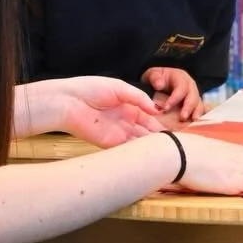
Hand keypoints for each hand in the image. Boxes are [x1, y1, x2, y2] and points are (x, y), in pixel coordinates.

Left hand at [48, 76, 164, 146]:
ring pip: (139, 142)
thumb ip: (139, 98)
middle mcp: (125, 120)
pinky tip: (150, 154)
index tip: (174, 130)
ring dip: (150, 146)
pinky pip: (126, 149)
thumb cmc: (91, 89)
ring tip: (166, 151)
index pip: (149, 117)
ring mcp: (118, 133)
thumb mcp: (120, 88)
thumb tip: (157, 109)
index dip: (160, 123)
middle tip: (174, 144)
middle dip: (158, 137)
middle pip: (146, 131)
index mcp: (128, 106)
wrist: (68, 102)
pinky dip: (138, 152)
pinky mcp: (109, 143)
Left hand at [143, 66, 204, 121]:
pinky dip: (197, 118)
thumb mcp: (153, 75)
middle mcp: (190, 86)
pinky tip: (193, 125)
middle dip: (189, 107)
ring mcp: (194, 96)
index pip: (181, 88)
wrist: (161, 82)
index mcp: (181, 77)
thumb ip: (155, 78)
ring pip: (199, 104)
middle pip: (193, 96)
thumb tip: (159, 85)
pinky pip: (199, 112)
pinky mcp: (194, 106)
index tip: (166, 108)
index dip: (175, 98)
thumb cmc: (157, 79)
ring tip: (192, 122)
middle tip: (182, 118)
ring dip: (196, 114)